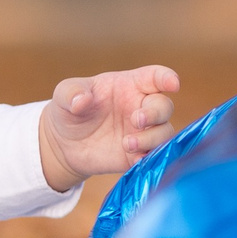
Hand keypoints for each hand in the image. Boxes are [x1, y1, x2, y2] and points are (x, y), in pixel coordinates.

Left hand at [37, 65, 179, 192]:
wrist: (64, 144)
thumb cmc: (70, 110)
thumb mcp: (64, 95)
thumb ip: (72, 93)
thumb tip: (82, 100)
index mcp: (129, 85)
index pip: (155, 77)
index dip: (167, 78)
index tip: (172, 83)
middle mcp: (141, 107)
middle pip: (164, 107)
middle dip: (156, 113)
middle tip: (137, 120)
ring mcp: (142, 132)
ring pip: (164, 133)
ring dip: (151, 138)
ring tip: (127, 144)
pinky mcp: (138, 155)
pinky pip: (153, 156)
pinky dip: (148, 158)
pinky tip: (134, 160)